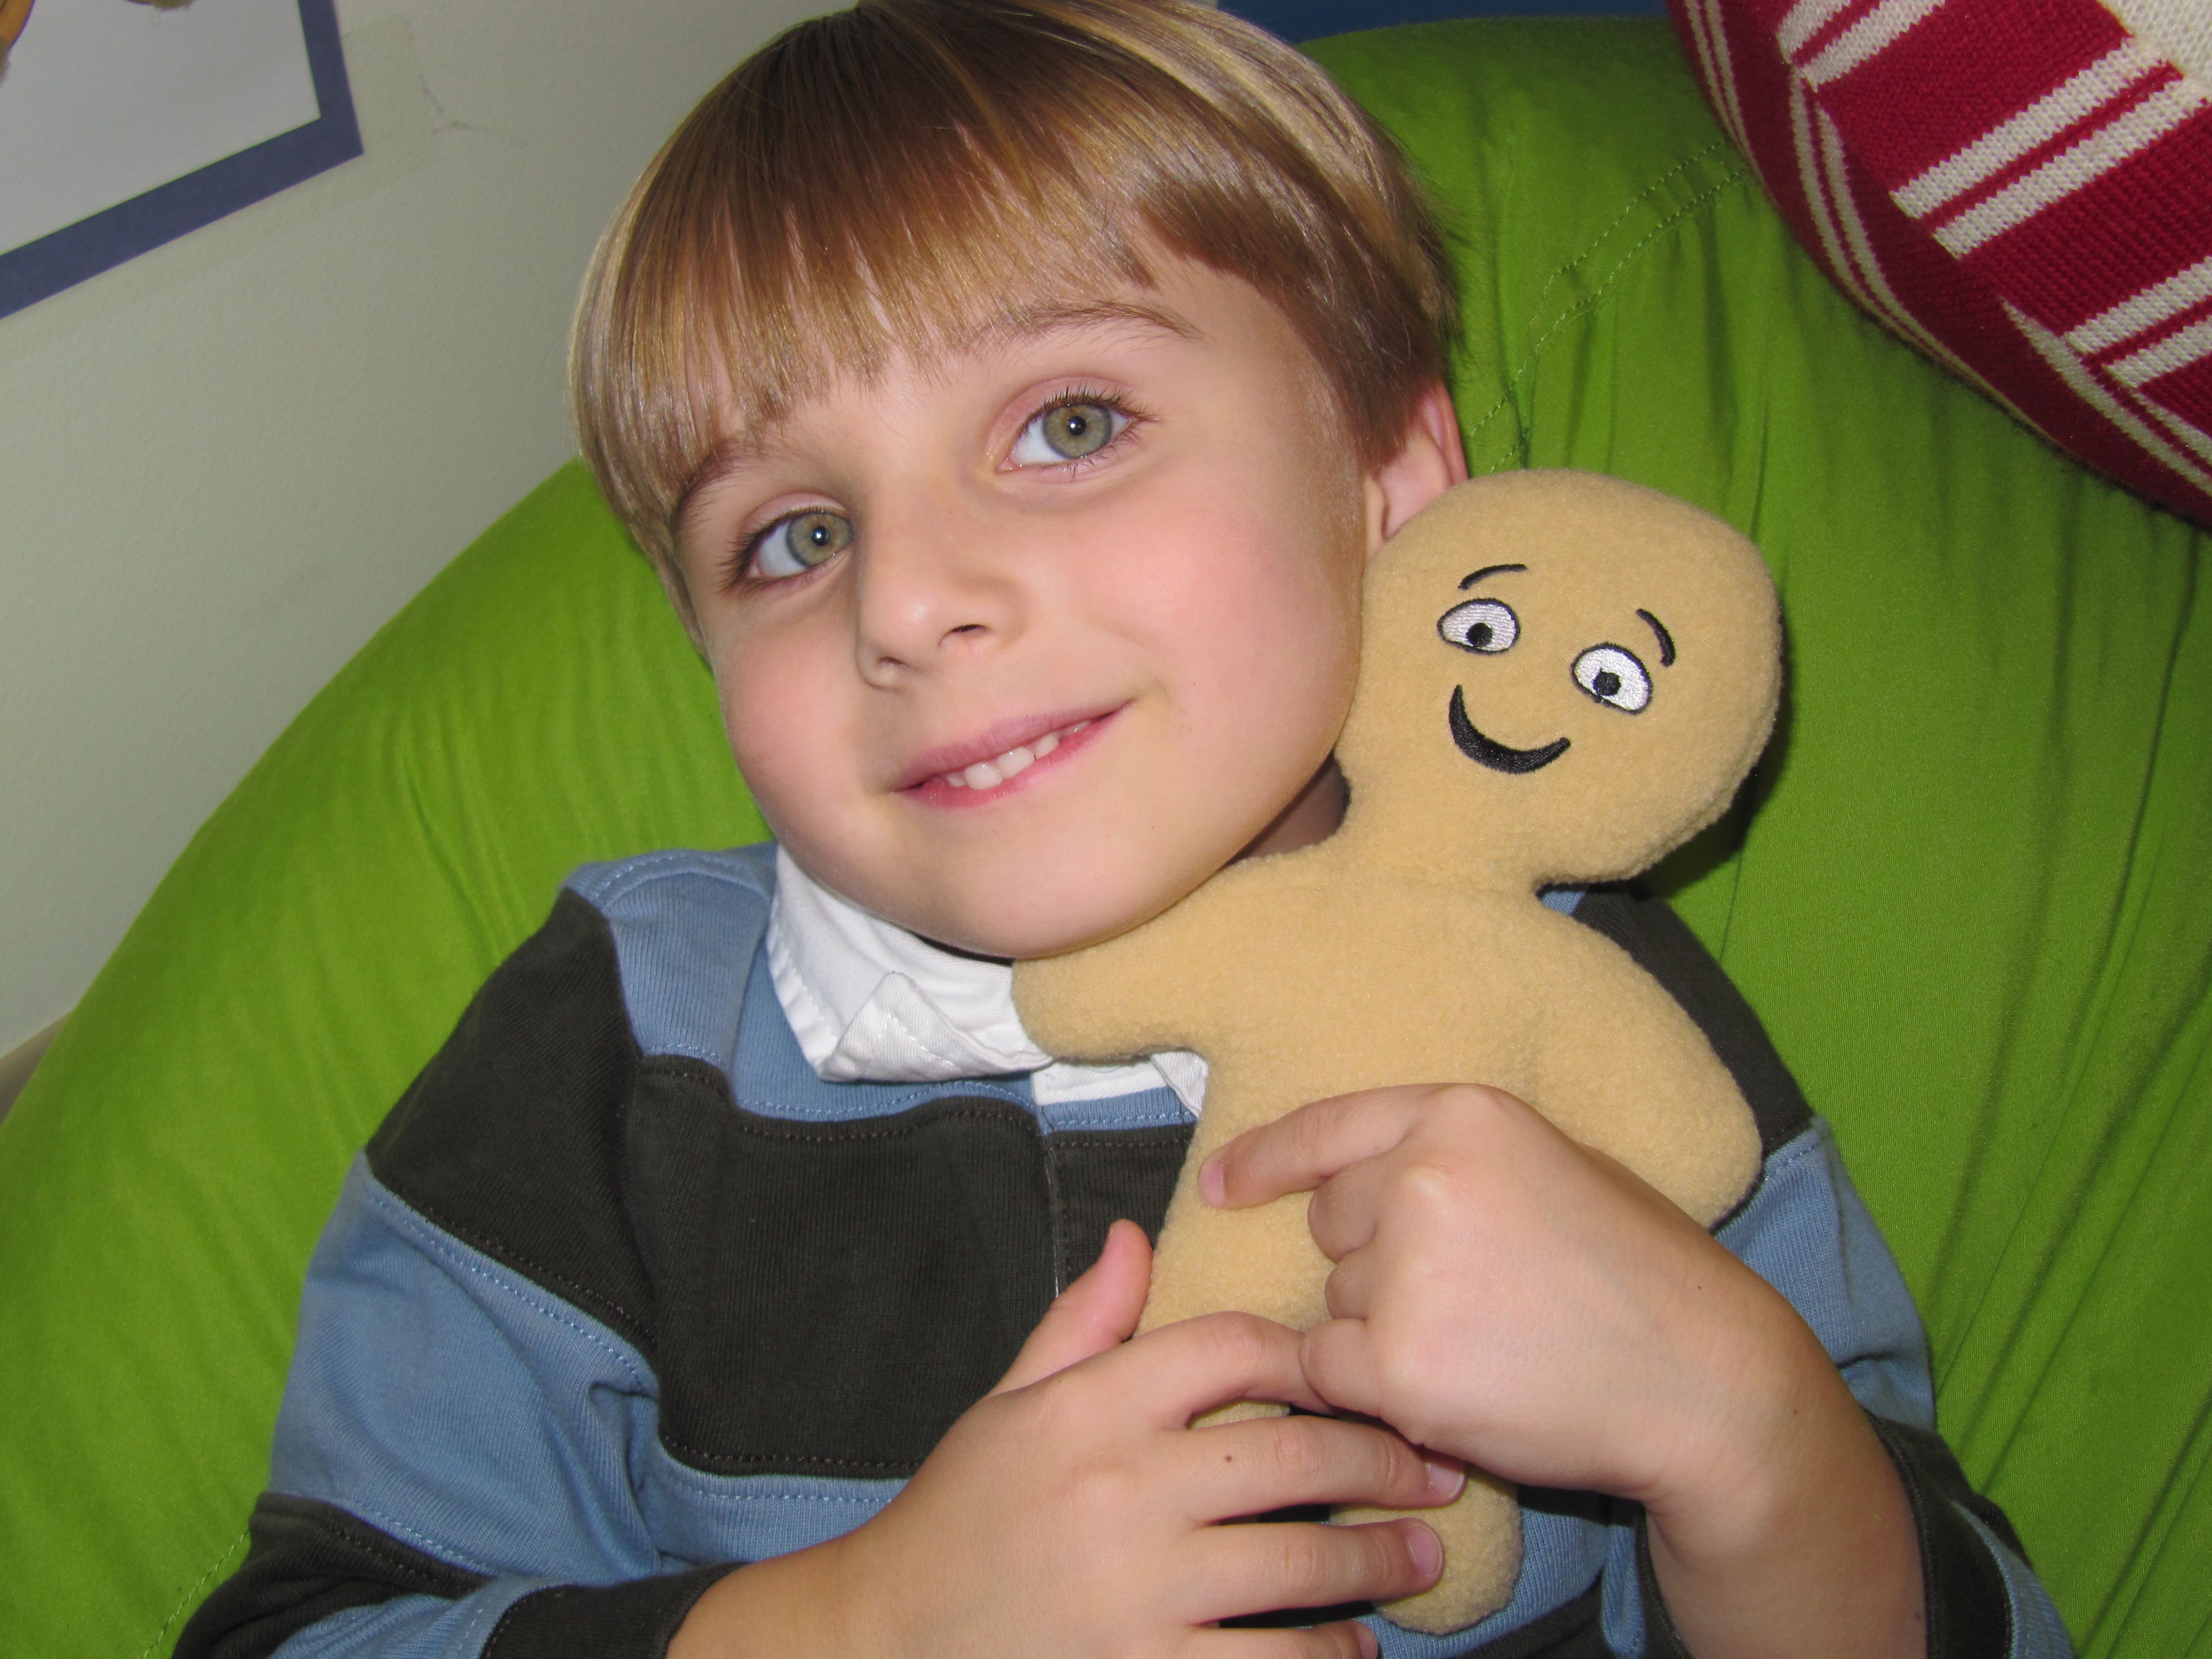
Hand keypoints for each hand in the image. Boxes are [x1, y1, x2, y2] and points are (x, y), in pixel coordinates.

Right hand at [673, 1220, 1463, 1658]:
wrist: (888, 1640)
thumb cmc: (960, 1515)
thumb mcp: (1007, 1403)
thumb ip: (1080, 1321)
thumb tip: (1138, 1236)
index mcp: (1088, 1407)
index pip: (1233, 1347)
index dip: (1311, 1355)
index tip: (1359, 1373)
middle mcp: (1120, 1489)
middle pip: (1294, 1459)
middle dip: (1383, 1464)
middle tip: (1436, 1471)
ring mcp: (1138, 1591)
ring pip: (1301, 1567)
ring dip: (1378, 1565)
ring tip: (1420, 1559)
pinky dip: (1327, 1657)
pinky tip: (1354, 1648)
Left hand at [1204, 1084, 1924, 1658]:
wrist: (1702, 1380)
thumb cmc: (1638, 1275)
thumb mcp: (1550, 1166)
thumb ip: (1452, 1160)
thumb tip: (1348, 1182)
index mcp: (1463, 1115)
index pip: (1329, 1128)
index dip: (1266, 1159)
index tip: (1220, 1184)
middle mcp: (1422, 1178)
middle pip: (1331, 1222)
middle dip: (1374, 1260)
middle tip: (1474, 1295)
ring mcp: (1404, 1271)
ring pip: (1335, 1298)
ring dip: (1382, 1327)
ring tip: (1488, 1342)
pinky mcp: (1394, 1361)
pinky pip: (1330, 1369)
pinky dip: (1371, 1386)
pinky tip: (1450, 1387)